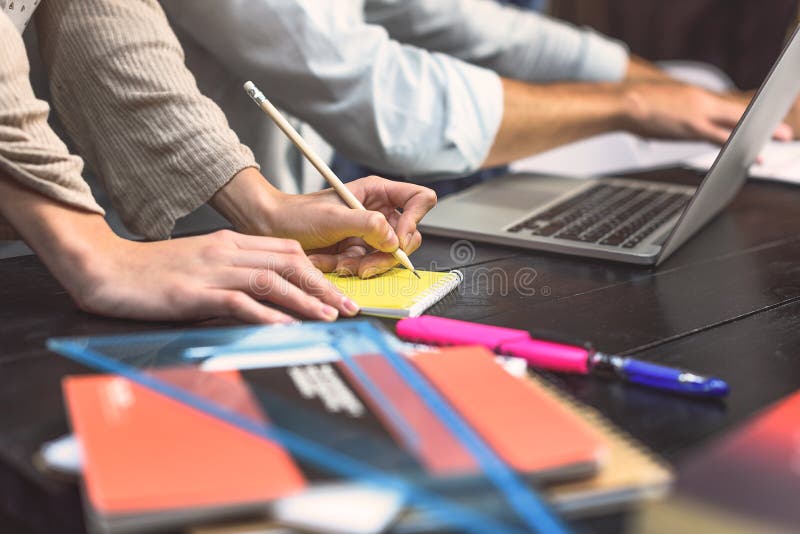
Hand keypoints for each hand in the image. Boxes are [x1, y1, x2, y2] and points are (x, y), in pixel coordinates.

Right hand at [71, 230, 358, 322]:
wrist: (105, 268)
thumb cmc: (152, 272)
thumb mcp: (200, 264)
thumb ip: (233, 274)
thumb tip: (268, 297)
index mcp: (229, 242)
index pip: (287, 251)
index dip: (318, 271)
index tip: (337, 293)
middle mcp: (226, 251)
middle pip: (288, 262)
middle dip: (323, 286)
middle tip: (347, 309)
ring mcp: (210, 270)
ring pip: (270, 280)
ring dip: (303, 299)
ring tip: (328, 317)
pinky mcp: (192, 292)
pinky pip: (237, 301)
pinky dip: (264, 314)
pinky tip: (284, 326)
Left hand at [212, 170, 436, 277]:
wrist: (271, 230)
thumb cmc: (296, 215)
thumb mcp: (333, 217)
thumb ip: (367, 225)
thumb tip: (394, 240)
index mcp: (377, 192)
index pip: (420, 199)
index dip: (415, 220)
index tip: (397, 238)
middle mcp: (378, 212)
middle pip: (408, 236)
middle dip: (387, 254)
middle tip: (365, 264)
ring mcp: (370, 234)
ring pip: (390, 257)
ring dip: (366, 265)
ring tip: (339, 265)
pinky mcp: (359, 253)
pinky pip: (370, 267)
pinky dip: (352, 270)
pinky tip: (331, 265)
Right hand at [622, 81, 792, 144]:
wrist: (625, 103)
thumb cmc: (639, 104)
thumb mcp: (665, 104)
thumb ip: (679, 113)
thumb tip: (681, 123)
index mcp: (696, 96)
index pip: (730, 107)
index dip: (750, 116)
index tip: (765, 122)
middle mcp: (702, 104)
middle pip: (740, 116)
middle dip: (764, 126)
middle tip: (785, 135)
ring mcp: (698, 116)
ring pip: (734, 127)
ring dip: (755, 138)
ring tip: (770, 149)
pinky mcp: (690, 128)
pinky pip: (719, 139)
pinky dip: (736, 146)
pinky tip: (746, 156)